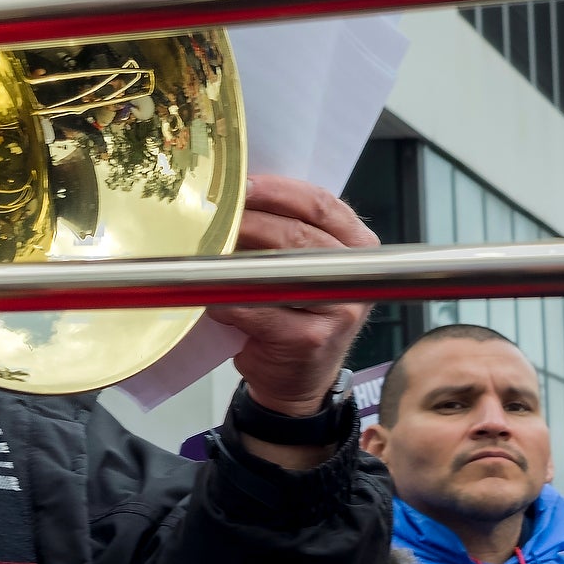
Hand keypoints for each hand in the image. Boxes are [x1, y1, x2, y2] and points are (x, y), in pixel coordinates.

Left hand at [214, 176, 374, 463]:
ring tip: (204, 251)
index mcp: (359, 247)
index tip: (239, 184)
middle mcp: (355, 276)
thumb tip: (230, 196)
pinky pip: (256, 310)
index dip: (276, 190)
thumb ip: (283, 230)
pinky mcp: (310, 339)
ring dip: (233, 259)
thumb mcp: (302, 265)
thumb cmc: (294, 313)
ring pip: (277, 271)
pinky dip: (226, 301)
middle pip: (296, 234)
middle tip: (209, 215)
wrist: (297, 378)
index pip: (320, 204)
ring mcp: (339, 310)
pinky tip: (210, 297)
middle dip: (246, 221)